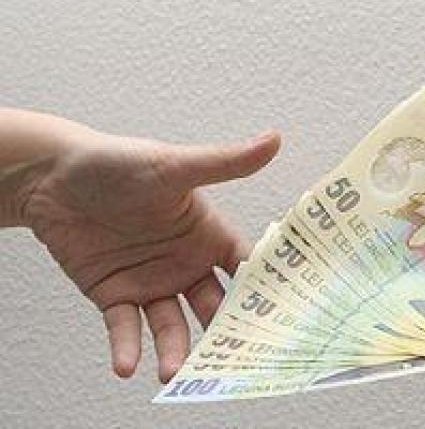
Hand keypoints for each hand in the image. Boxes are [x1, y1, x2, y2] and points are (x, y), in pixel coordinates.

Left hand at [21, 130, 279, 381]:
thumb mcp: (175, 166)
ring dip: (175, 351)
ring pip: (172, 326)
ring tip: (172, 372)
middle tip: (235, 360)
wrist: (54, 178)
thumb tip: (273, 139)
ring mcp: (153, 282)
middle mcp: (187, 263)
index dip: (265, 290)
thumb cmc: (119, 163)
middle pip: (216, 307)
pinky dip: (126, 348)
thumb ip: (225, 162)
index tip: (283, 317)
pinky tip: (126, 365)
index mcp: (208, 234)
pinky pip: (125, 328)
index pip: (246, 267)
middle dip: (225, 334)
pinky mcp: (116, 296)